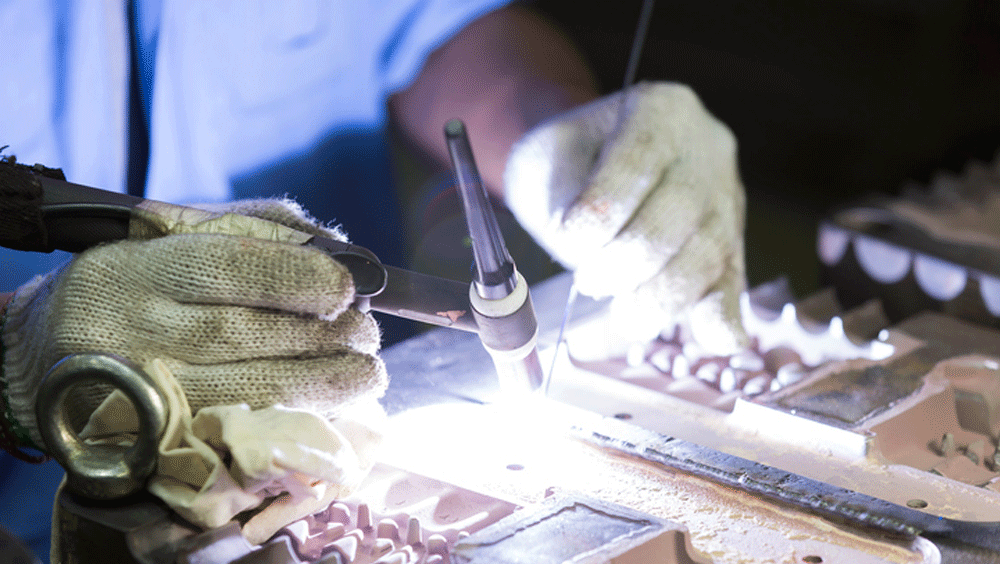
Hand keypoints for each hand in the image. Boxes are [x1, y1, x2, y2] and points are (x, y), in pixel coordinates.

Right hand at [1, 199, 386, 450]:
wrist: (48, 350)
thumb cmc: (136, 278)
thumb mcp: (177, 234)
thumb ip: (257, 230)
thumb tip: (339, 250)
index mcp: (138, 267)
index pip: (227, 267)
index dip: (297, 277)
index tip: (348, 286)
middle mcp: (133, 329)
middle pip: (244, 335)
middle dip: (324, 337)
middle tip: (368, 333)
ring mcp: (139, 390)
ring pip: (246, 390)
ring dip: (324, 384)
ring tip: (367, 372)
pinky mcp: (151, 438)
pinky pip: (237, 430)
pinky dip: (294, 417)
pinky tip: (331, 405)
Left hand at [504, 82, 747, 353]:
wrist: (591, 162)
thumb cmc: (567, 162)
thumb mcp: (548, 160)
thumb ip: (564, 199)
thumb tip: (584, 254)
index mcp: (661, 109)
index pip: (639, 162)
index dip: (602, 211)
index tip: (567, 239)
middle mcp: (707, 149)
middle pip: (679, 215)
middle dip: (627, 261)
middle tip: (589, 281)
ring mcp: (726, 197)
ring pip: (708, 255)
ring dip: (659, 298)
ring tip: (620, 319)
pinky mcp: (732, 243)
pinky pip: (733, 282)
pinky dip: (722, 316)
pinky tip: (714, 339)